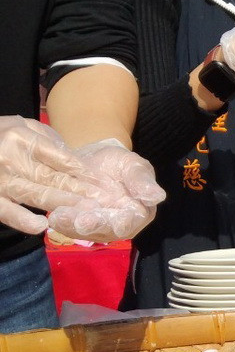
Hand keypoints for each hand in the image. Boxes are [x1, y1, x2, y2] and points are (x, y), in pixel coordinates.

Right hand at [0, 117, 99, 234]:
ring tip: (88, 212)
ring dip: (64, 204)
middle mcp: (11, 159)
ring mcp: (0, 180)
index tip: (104, 183)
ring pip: (36, 195)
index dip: (84, 172)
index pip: (61, 158)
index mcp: (22, 138)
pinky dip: (23, 220)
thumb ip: (47, 139)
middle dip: (82, 191)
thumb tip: (73, 160)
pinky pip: (7, 212)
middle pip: (53, 178)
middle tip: (106, 201)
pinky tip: (42, 226)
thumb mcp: (22, 125)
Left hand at [47, 139, 164, 242]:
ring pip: (86, 232)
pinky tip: (53, 216)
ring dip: (72, 227)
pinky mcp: (79, 227)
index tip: (111, 222)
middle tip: (78, 221)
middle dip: (92, 226)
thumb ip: (142, 180)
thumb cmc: (118, 163)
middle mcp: (121, 225)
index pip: (131, 221)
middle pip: (107, 230)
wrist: (94, 163)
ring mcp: (99, 228)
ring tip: (58, 217)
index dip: (121, 222)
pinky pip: (71, 229)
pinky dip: (62, 224)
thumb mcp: (133, 165)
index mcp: (140, 212)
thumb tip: (158, 196)